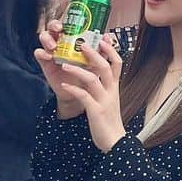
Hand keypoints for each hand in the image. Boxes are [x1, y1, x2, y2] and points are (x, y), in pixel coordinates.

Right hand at [35, 20, 95, 118]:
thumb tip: (106, 36)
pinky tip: (49, 56)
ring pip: (44, 37)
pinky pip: (39, 54)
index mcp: (73, 38)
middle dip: (54, 25)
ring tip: (54, 46)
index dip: (66, 17)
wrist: (82, 91)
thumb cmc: (89, 72)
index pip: (67, 22)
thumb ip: (102, 49)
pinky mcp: (45, 62)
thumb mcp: (97, 60)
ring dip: (47, 38)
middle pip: (53, 26)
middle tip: (59, 29)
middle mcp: (62, 42)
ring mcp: (52, 51)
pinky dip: (42, 53)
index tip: (70, 18)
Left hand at [42, 37, 125, 151]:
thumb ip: (105, 88)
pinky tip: (64, 85)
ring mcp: (103, 101)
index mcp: (114, 87)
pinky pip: (84, 97)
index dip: (111, 50)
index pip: (117, 64)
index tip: (104, 38)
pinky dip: (73, 89)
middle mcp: (111, 91)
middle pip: (106, 67)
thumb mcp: (110, 100)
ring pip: (93, 80)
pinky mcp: (95, 111)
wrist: (115, 142)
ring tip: (64, 64)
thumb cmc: (110, 121)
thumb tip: (96, 76)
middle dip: (95, 54)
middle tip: (83, 44)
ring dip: (78, 70)